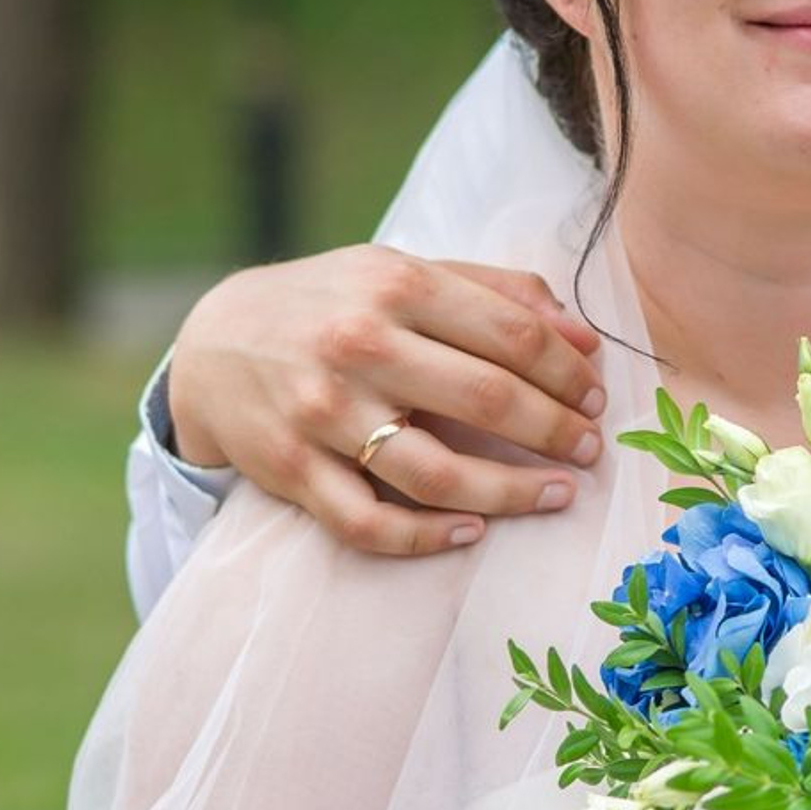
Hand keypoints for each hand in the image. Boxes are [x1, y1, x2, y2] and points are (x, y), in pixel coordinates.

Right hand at [168, 247, 604, 555]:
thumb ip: (497, 292)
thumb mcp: (406, 273)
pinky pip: (369, 523)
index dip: (568, 371)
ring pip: (436, 472)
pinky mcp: (291, 471)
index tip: (597, 396)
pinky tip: (473, 531)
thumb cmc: (334, 304)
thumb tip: (584, 334)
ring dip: (512, 491)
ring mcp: (323, 413)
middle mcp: (360, 345)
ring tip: (558, 494)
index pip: (512, 333)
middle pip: (487, 398)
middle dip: (555, 430)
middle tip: (590, 448)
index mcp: (398, 286)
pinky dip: (427, 537)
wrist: (213, 341)